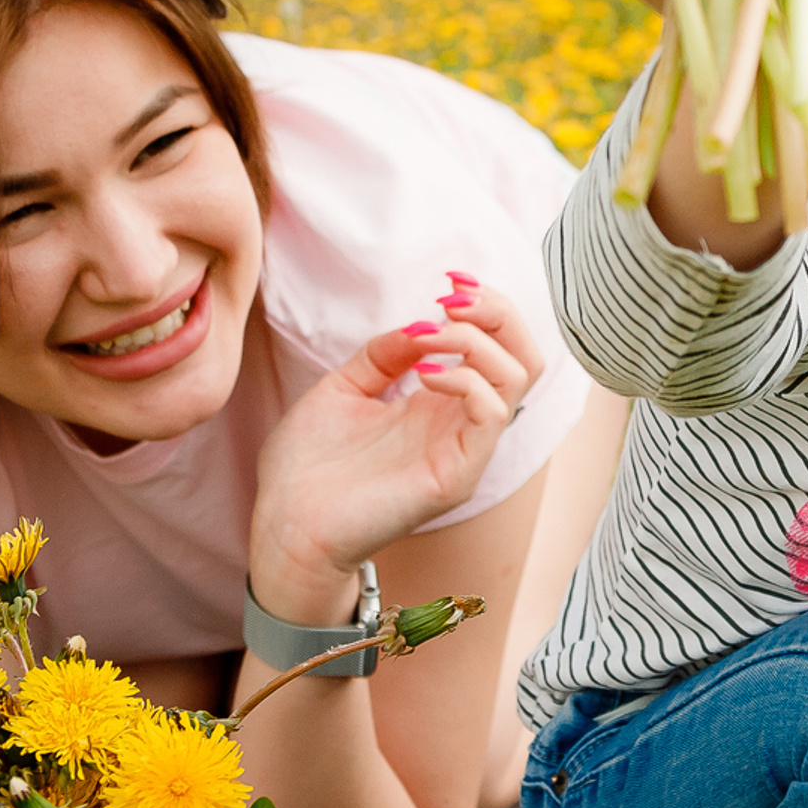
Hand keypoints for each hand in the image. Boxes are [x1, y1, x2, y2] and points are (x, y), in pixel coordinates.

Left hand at [248, 280, 544, 622]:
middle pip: (524, 357)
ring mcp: (463, 451)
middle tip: (452, 300)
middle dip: (498, 313)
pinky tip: (424, 375)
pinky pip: (490, 416)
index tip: (450, 282)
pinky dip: (466, 379)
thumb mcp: (344, 387)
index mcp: (440, 404)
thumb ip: (385, 354)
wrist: (284, 524)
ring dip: (478, 341)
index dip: (487, 306)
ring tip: (432, 335)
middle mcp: (460, 424)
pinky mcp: (457, 476)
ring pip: (517, 378)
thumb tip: (421, 324)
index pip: (498, 347)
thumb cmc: (307, 466)